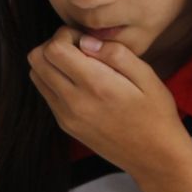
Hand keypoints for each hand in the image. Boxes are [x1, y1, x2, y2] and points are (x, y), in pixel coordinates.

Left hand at [26, 27, 191, 191]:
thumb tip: (86, 41)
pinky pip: (46, 94)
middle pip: (36, 60)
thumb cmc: (156, 113)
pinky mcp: (65, 125)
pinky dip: (55, 81)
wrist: (153, 156)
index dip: (64, 35)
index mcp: (95, 85)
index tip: (84, 38)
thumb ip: (115, 54)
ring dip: (51, 63)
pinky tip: (80, 82)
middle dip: (53, 45)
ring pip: (36, 76)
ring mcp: (66, 116)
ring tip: (79, 65)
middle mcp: (74, 102)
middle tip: (79, 48)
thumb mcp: (147, 76)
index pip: (53, 49)